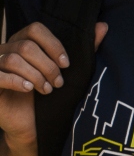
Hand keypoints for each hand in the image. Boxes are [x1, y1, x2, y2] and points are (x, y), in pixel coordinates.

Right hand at [0, 23, 107, 144]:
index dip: (53, 45)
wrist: (33, 128)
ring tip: (47, 91)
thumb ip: (83, 51)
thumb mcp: (68, 75)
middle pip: (26, 46)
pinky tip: (28, 89)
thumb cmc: (49, 100)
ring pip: (14, 59)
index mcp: (23, 43)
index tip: (67, 64)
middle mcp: (6, 51)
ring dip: (36, 76)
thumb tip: (103, 27)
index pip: (35, 29)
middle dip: (48, 66)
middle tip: (59, 84)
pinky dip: (16, 81)